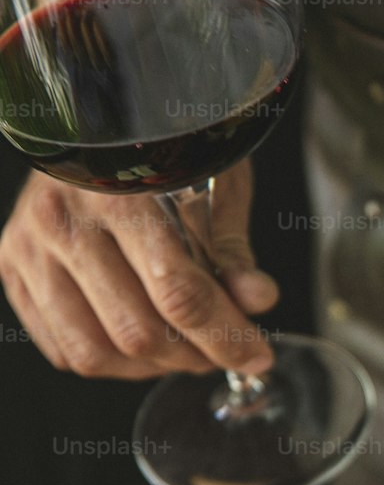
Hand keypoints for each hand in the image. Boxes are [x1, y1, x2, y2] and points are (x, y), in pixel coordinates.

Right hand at [0, 161, 278, 378]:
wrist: (95, 117)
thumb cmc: (161, 151)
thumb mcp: (211, 185)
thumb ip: (230, 250)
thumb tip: (258, 301)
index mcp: (118, 193)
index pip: (178, 291)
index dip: (226, 336)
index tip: (258, 357)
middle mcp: (63, 222)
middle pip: (137, 331)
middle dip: (193, 357)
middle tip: (222, 351)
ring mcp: (29, 249)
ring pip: (96, 352)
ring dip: (151, 368)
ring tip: (182, 351)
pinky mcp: (12, 270)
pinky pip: (63, 349)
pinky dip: (110, 362)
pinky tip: (140, 345)